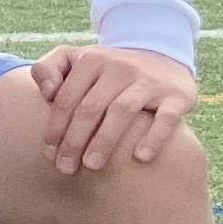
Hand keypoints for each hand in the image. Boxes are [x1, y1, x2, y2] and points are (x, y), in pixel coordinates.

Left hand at [30, 43, 197, 172]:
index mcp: (91, 61)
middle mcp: (119, 68)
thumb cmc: (107, 69)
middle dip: (74, 140)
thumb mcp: (75, 59)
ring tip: (92, 165)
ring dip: (104, 140)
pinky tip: (140, 157)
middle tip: (66, 167)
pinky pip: (166, 117)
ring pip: (122, 111)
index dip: (55, 128)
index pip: (66, 99)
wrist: (162, 56)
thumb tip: (46, 93)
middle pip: (90, 108)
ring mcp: (149, 82)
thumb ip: (48, 69)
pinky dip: (154, 136)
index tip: (49, 154)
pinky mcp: (176, 96)